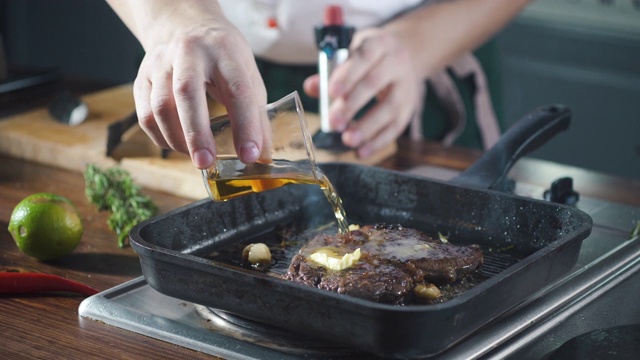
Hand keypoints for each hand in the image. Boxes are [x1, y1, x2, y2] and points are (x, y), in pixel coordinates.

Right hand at [132, 8, 267, 168]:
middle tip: (206, 162)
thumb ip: (257, 115)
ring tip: (196, 156)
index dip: (246, 125)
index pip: (238, 90)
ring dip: (177, 139)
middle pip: (187, 92)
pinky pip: (145, 114)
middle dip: (197, 133)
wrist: (184, 25)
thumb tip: (262, 156)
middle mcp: (190, 52)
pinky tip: (177, 145)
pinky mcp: (143, 77)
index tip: (250, 154)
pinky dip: (161, 137)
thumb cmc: (222, 57)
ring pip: (160, 105)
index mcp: (225, 51)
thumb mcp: (247, 75)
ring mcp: (161, 63)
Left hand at [304, 27, 421, 157]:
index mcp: (379, 44)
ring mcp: (406, 86)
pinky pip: (396, 127)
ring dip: (367, 126)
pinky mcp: (409, 107)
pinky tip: (362, 151)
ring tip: (347, 140)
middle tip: (333, 123)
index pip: (364, 56)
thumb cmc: (368, 59)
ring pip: (390, 107)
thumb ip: (330, 72)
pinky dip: (379, 141)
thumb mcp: (351, 55)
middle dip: (352, 105)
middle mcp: (397, 62)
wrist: (404, 58)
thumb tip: (311, 87)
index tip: (332, 92)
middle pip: (375, 83)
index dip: (348, 75)